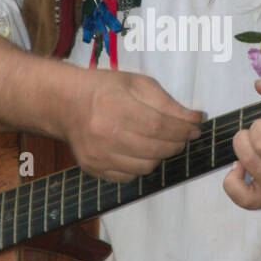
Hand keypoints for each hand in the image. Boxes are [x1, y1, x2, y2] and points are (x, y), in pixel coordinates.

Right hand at [62, 67, 203, 182]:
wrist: (65, 104)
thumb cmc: (105, 89)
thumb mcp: (137, 84)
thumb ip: (167, 103)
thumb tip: (195, 120)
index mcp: (115, 107)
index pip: (158, 126)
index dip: (182, 130)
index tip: (195, 129)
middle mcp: (104, 134)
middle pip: (154, 150)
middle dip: (176, 144)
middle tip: (181, 136)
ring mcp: (97, 155)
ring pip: (145, 167)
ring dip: (160, 156)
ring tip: (159, 142)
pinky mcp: (93, 168)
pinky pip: (129, 176)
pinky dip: (140, 166)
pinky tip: (139, 151)